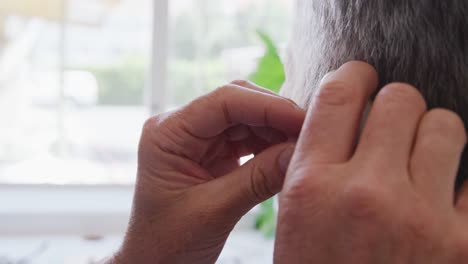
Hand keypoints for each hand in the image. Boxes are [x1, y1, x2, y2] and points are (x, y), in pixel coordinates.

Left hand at [111, 81, 304, 263]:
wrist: (157, 263)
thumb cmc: (168, 243)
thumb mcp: (214, 211)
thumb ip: (258, 179)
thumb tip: (300, 152)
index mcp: (168, 134)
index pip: (223, 102)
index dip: (268, 106)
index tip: (302, 120)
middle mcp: (181, 128)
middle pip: (238, 103)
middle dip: (276, 116)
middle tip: (309, 134)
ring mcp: (198, 139)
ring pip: (247, 118)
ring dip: (276, 130)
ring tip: (302, 148)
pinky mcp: (213, 153)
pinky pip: (248, 138)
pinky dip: (270, 145)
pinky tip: (287, 155)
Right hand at [275, 61, 467, 262]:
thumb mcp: (295, 216)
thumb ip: (315, 160)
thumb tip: (345, 110)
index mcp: (312, 185)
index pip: (339, 93)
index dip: (354, 75)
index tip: (363, 78)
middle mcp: (365, 194)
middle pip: (400, 99)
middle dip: (396, 108)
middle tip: (390, 130)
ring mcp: (421, 218)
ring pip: (446, 126)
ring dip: (434, 137)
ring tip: (420, 164)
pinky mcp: (465, 245)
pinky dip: (461, 184)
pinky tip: (443, 202)